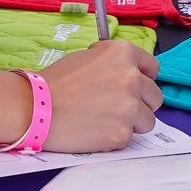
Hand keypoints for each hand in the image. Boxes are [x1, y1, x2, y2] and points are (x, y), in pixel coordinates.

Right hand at [36, 39, 161, 152]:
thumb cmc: (56, 82)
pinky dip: (115, 136)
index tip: (135, 86)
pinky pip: (128, 137)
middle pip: (154, 96)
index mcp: (124, 54)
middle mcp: (133, 78)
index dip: (143, 78)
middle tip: (118, 107)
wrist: (35, 108)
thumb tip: (128, 72)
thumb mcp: (88, 56)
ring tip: (106, 120)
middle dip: (140, 102)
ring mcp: (130, 108)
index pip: (152, 68)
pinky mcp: (122, 134)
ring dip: (132, 122)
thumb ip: (114, 63)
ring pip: (147, 120)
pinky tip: (95, 130)